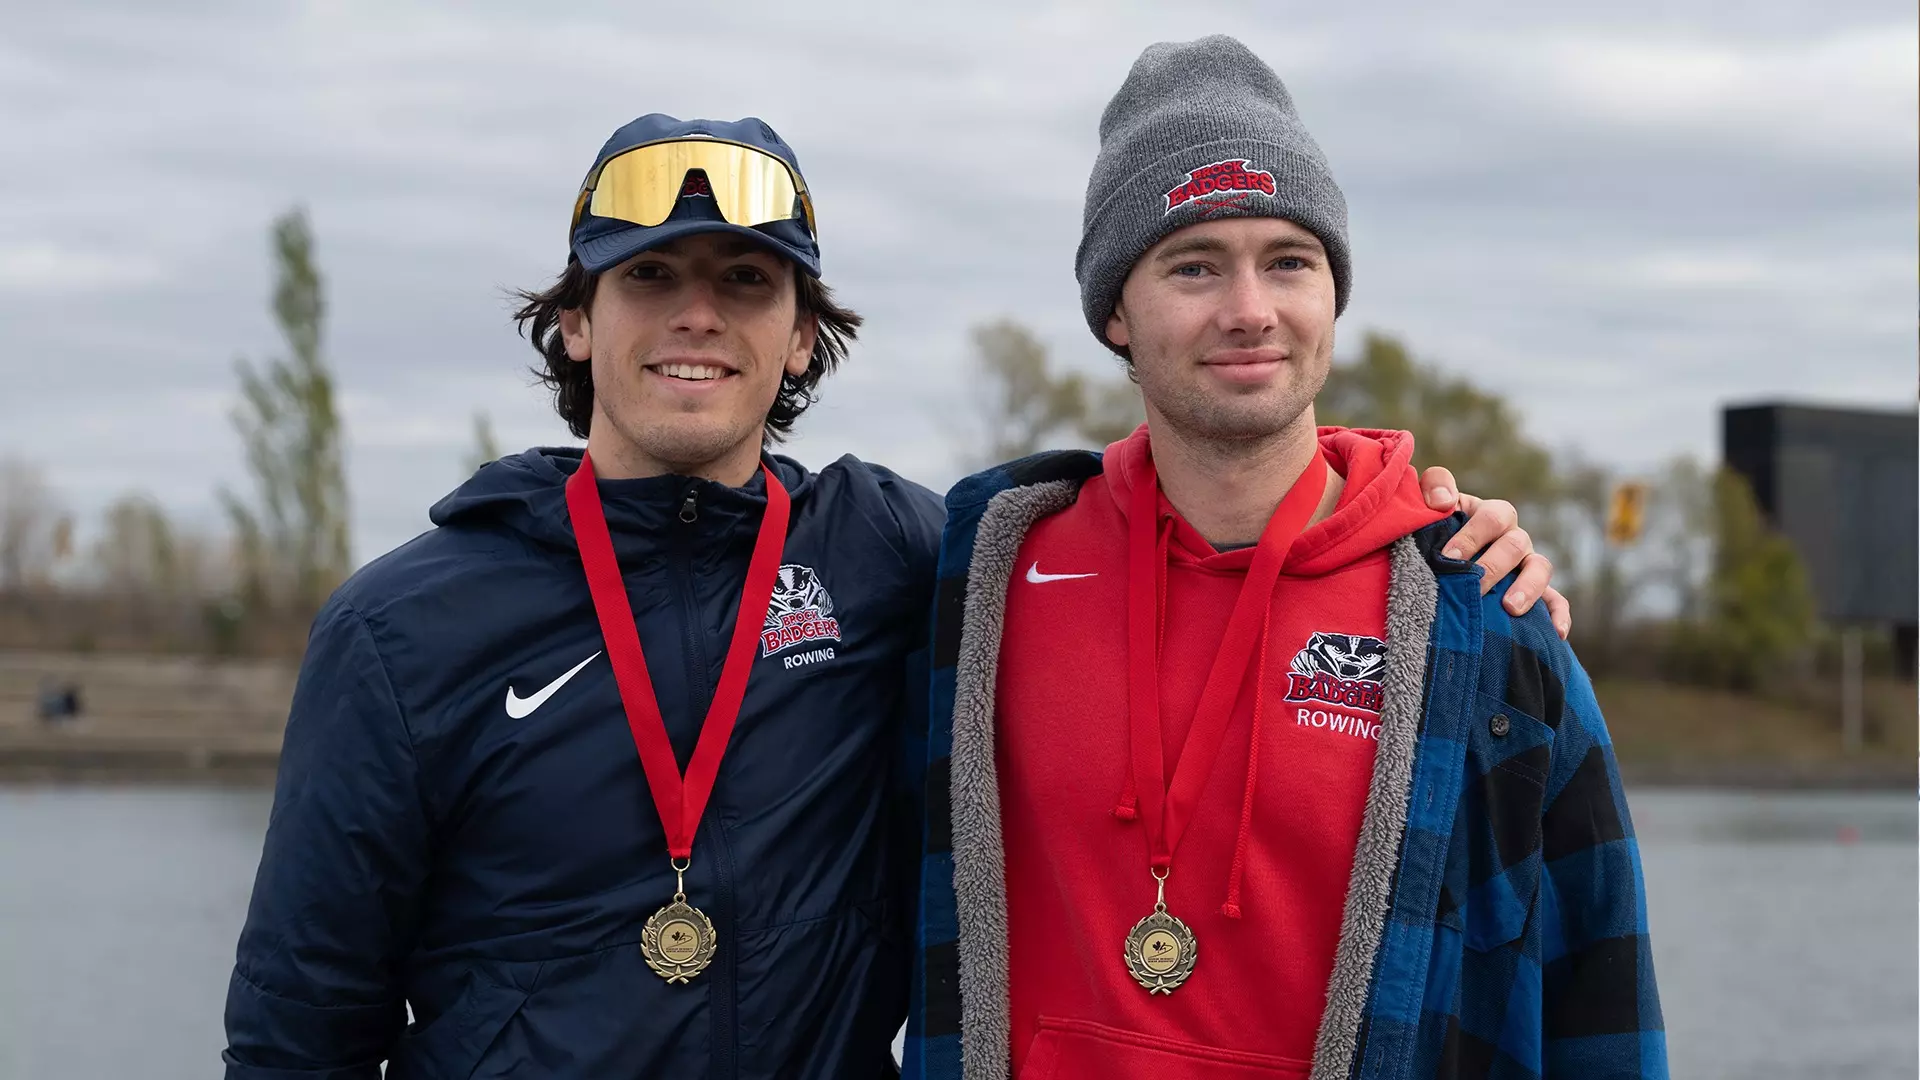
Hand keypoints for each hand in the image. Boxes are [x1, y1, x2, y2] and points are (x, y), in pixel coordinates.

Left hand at [1420, 466, 1570, 640]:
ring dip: (1528, 587)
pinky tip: (1556, 633)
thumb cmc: (1437, 528)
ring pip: (1540, 568)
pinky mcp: (1536, 591)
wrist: (1440, 557)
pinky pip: (1556, 600)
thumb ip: (1435, 484)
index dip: (1472, 536)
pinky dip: (1559, 614)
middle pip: (1515, 545)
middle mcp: (1514, 538)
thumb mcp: (1431, 502)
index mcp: (1492, 515)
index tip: (1448, 558)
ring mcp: (1527, 565)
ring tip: (1510, 608)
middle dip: (1493, 567)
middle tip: (1473, 586)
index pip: (1491, 517)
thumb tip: (1444, 501)